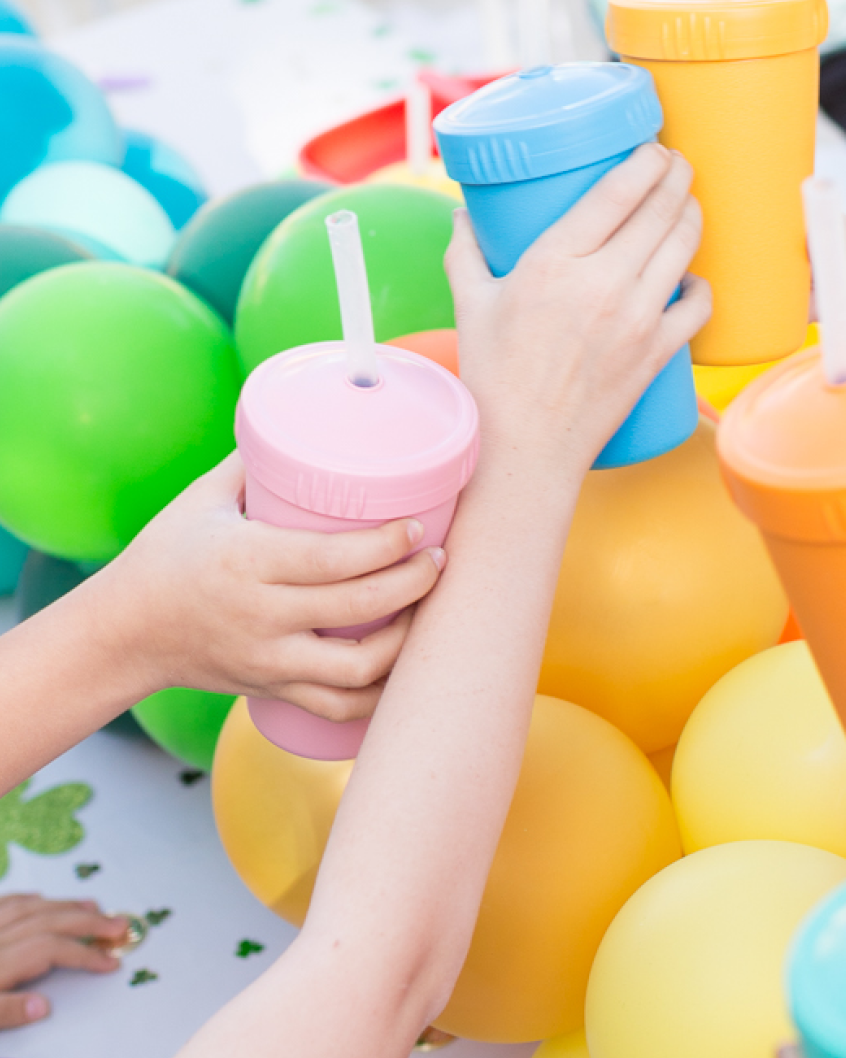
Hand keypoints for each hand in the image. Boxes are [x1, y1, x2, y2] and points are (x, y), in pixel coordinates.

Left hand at [0, 894, 129, 1027]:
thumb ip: (6, 1011)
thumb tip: (42, 1007)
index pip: (49, 950)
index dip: (83, 954)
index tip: (109, 963)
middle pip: (45, 923)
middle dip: (86, 923)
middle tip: (117, 925)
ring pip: (27, 908)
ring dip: (63, 906)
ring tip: (92, 906)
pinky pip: (3, 902)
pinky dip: (25, 899)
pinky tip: (39, 898)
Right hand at [95, 455, 443, 722]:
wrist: (123, 633)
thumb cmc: (168, 553)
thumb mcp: (205, 498)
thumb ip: (257, 461)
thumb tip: (309, 419)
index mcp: (246, 562)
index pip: (331, 559)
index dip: (385, 545)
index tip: (419, 526)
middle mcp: (261, 617)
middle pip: (357, 608)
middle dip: (414, 582)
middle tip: (440, 557)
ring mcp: (269, 661)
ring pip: (357, 669)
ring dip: (406, 640)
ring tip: (428, 606)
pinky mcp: (274, 690)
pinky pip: (338, 707)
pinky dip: (380, 694)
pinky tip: (406, 666)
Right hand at [446, 143, 708, 476]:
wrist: (523, 450)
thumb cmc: (492, 378)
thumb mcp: (470, 305)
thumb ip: (464, 252)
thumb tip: (463, 214)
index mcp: (554, 263)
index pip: (618, 192)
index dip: (647, 160)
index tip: (654, 148)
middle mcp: (603, 284)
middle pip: (662, 210)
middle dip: (678, 177)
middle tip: (678, 165)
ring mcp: (637, 319)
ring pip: (685, 247)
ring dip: (693, 216)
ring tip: (687, 204)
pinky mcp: (658, 352)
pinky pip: (699, 304)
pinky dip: (701, 283)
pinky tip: (690, 275)